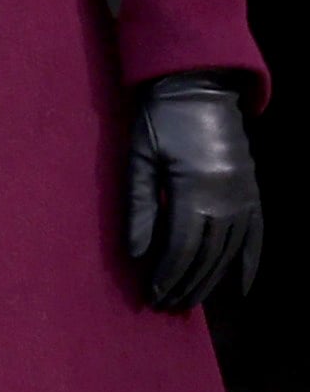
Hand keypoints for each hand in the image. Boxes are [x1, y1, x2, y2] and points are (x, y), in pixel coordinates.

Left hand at [126, 73, 261, 311]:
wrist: (198, 86)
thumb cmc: (159, 119)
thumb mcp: (140, 158)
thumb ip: (139, 207)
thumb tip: (137, 254)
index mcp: (195, 188)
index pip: (182, 247)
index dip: (167, 274)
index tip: (152, 294)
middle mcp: (226, 196)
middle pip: (206, 254)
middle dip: (185, 284)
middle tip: (166, 305)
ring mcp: (244, 193)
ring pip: (229, 250)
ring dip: (210, 279)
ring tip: (189, 300)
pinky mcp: (252, 189)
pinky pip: (255, 233)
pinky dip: (249, 262)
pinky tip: (240, 288)